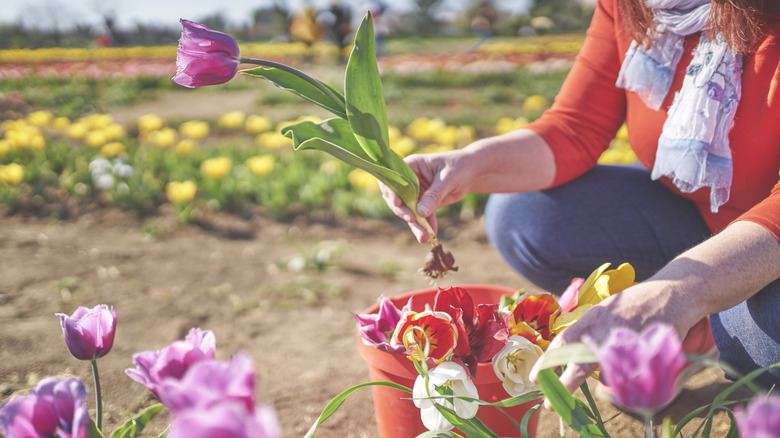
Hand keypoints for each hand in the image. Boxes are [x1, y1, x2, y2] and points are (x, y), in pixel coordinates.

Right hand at [379, 150, 473, 242]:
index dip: (392, 191)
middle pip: (398, 197)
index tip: (397, 203)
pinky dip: (426, 226)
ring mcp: (415, 192)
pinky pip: (421, 217)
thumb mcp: (448, 179)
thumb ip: (434, 195)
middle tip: (412, 220)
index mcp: (412, 166)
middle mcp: (409, 179)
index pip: (395, 178)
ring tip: (423, 237)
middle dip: (403, 211)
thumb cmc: (459, 167)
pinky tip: (431, 236)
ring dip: (415, 224)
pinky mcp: (424, 203)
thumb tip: (420, 212)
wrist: (472, 173)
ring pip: (409, 211)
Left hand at [530, 281, 698, 402]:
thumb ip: (592, 330)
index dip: (548, 361)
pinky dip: (629, 382)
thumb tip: (573, 352)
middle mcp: (606, 329)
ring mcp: (627, 341)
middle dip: (564, 384)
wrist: (674, 291)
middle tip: (548, 403)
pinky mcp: (647, 350)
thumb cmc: (637, 302)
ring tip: (588, 396)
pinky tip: (628, 381)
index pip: (564, 342)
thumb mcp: (607, 311)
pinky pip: (633, 374)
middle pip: (580, 362)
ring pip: (606, 372)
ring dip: (600, 386)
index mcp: (593, 318)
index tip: (535, 377)